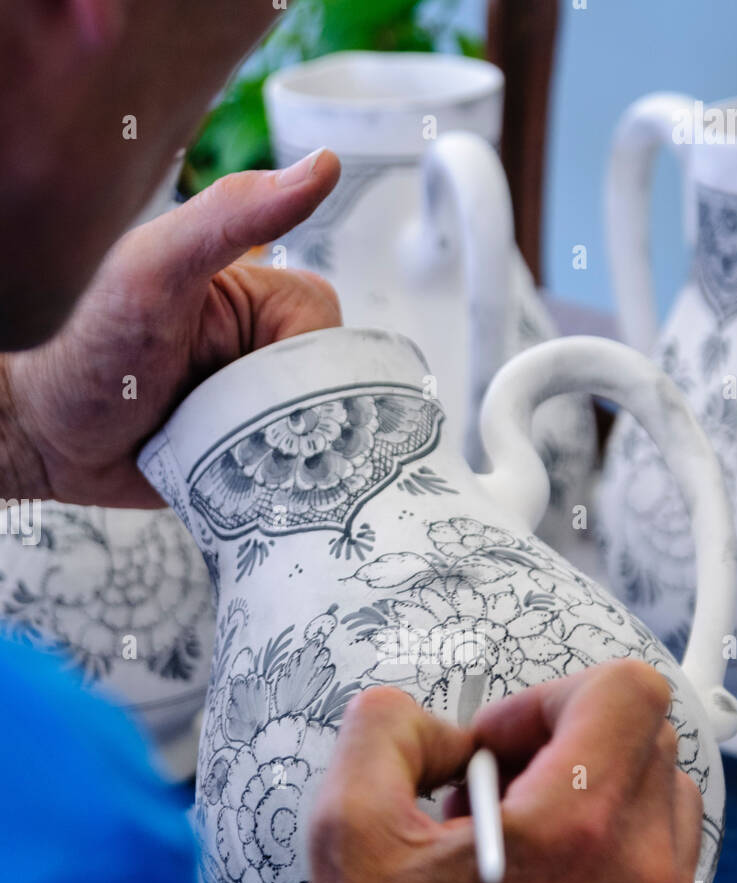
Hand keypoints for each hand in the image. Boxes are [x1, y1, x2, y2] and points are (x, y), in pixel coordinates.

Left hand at [1, 151, 341, 507]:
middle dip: (284, 411)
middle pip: (323, 385)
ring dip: (274, 452)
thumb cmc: (80, 345)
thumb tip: (322, 167)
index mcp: (253, 295)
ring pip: (311, 438)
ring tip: (216, 449)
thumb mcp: (156, 270)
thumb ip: (231, 215)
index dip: (295, 355)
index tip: (245, 372)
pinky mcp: (243, 459)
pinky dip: (270, 485)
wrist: (37, 438)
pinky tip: (232, 478)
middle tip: (219, 417)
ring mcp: (252, 408)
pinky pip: (287, 479)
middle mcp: (259, 351)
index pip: (321, 324)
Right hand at [292, 661, 701, 882]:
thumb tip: (436, 724)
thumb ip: (384, 731)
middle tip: (494, 795)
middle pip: (645, 740)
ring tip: (517, 849)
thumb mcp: (345, 832)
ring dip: (593, 797)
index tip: (498, 747)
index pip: (626, 692)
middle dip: (564, 745)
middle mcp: (642, 872)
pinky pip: (662, 863)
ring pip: (661, 800)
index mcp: (573, 830)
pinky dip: (610, 852)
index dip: (551, 696)